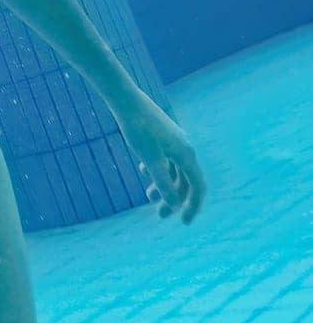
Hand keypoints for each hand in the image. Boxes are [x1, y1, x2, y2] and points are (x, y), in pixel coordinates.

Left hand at [113, 88, 206, 223]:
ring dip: (164, 185)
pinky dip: (158, 169)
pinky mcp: (163, 134)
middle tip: (160, 215)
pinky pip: (166, 158)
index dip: (193, 206)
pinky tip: (144, 170)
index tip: (184, 223)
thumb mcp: (150, 159)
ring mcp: (174, 140)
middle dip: (174, 199)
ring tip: (148, 196)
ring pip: (174, 169)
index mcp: (186, 154)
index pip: (197, 186)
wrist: (125, 99)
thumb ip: (163, 183)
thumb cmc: (138, 129)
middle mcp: (185, 147)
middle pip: (185, 180)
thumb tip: (174, 205)